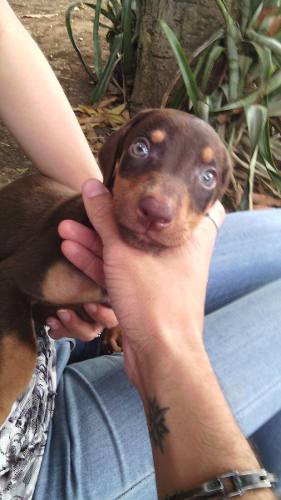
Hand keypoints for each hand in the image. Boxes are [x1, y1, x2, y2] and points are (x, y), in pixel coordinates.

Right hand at [60, 179, 223, 378]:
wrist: (161, 356)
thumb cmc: (155, 301)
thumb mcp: (124, 253)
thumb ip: (106, 219)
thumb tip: (92, 186)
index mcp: (190, 237)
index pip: (171, 203)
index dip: (148, 191)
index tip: (124, 181)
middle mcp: (178, 253)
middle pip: (140, 226)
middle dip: (105, 219)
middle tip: (80, 207)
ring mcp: (160, 274)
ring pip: (126, 250)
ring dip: (95, 242)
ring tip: (65, 229)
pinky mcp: (144, 292)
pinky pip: (122, 270)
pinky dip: (100, 262)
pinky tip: (73, 250)